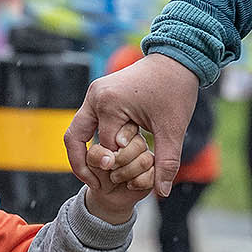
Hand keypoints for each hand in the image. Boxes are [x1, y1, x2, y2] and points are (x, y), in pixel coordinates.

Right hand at [64, 52, 200, 196]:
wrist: (176, 58)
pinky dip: (93, 140)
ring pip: (77, 131)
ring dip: (86, 153)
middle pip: (74, 139)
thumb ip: (166, 162)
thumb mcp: (172, 129)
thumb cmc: (175, 91)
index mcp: (109, 104)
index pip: (104, 149)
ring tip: (99, 175)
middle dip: (81, 165)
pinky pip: (87, 123)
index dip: (114, 169)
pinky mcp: (98, 94)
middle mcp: (95, 97)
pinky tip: (108, 157)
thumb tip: (163, 193)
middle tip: (96, 185)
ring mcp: (94, 94)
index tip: (127, 183)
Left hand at [81, 125, 157, 223]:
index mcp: (124, 132)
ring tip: (115, 177)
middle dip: (121, 160)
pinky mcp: (156, 172)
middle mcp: (140, 142)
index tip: (107, 156)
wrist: (107, 193)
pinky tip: (129, 184)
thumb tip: (109, 160)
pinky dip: (138, 182)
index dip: (116, 144)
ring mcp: (150, 157)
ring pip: (145, 160)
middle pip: (139, 144)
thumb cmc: (99, 171)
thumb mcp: (91, 161)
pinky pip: (153, 175)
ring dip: (127, 173)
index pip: (127, 130)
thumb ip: (95, 155)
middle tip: (110, 168)